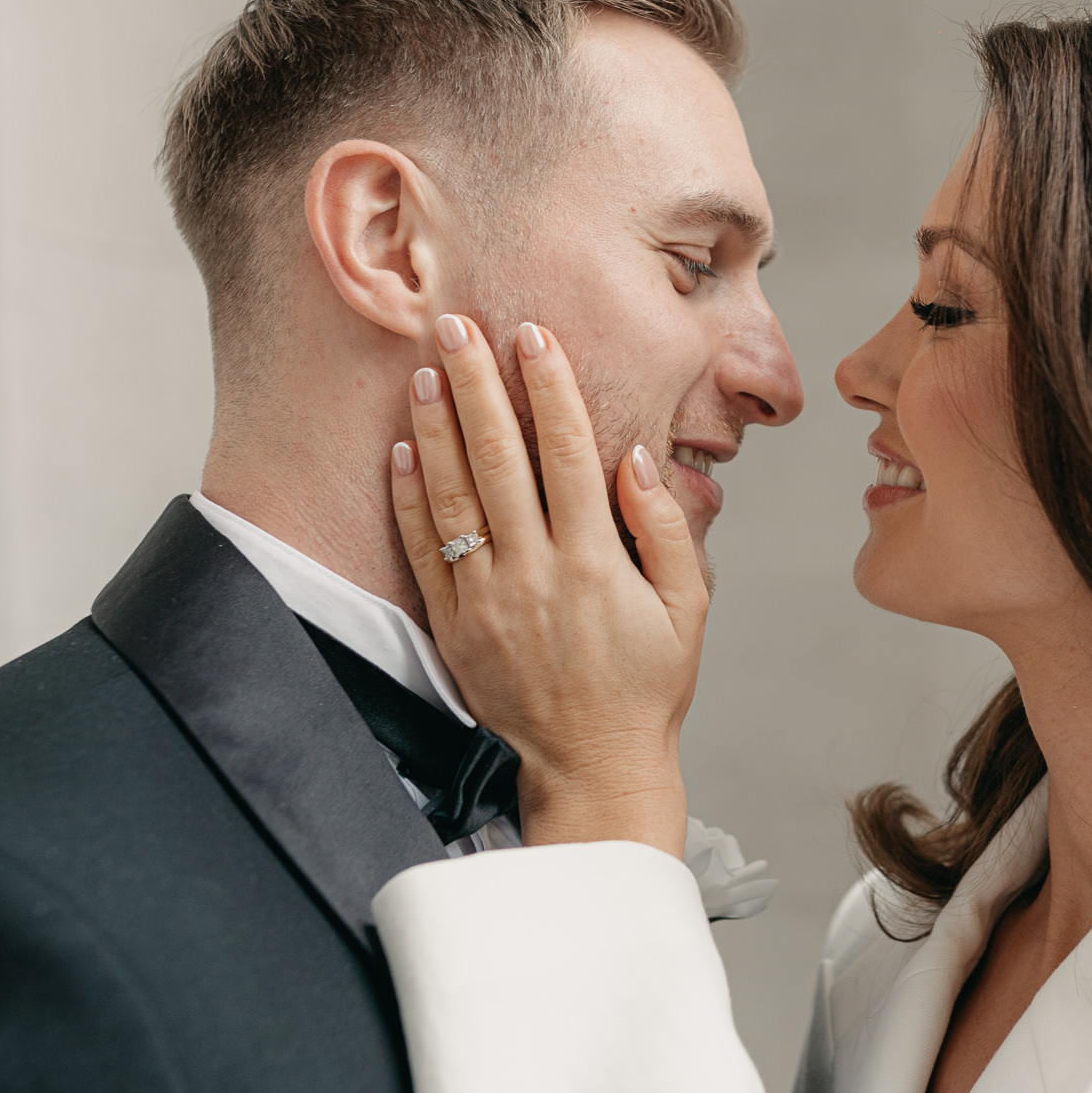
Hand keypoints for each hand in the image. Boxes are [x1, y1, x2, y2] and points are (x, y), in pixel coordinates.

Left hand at [391, 315, 708, 854]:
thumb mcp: (689, 609)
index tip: (534, 337)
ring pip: (454, 495)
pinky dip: (410, 497)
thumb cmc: (647, 686)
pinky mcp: (455, 625)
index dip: (550, 389)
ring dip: (437, 428)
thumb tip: (636, 461)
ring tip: (427, 371)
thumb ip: (668, 531)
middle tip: (459, 325)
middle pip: (499, 458)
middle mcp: (536, 573)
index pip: (567, 454)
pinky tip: (403, 451)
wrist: (591, 767)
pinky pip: (425, 549)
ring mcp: (488, 599)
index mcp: (597, 563)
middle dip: (477, 385)